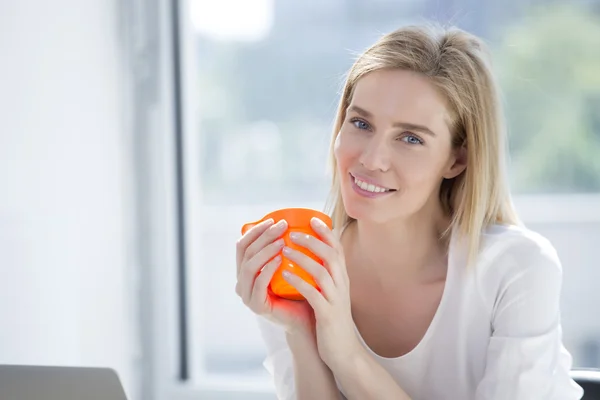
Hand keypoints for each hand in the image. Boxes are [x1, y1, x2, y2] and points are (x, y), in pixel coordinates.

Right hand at [235, 218, 314, 334]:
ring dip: (265, 251)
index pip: (243, 245)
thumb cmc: (299, 288)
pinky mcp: (256, 306)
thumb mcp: (290, 264)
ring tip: (282, 241)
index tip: (274, 220)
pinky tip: (280, 260)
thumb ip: (284, 246)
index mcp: (247, 270)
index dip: (256, 231)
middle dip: (263, 237)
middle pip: (246, 253)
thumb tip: (292, 218)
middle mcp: (242, 281)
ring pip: (249, 267)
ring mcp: (247, 295)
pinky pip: (258, 284)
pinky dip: (267, 270)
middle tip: (282, 226)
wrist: (307, 317)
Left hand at [282, 217, 362, 370]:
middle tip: (292, 232)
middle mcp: (342, 285)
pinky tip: (284, 273)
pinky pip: (313, 294)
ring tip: (285, 249)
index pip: (337, 249)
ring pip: (322, 272)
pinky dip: (299, 281)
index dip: (326, 233)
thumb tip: (308, 258)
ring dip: (303, 258)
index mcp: (342, 278)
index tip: (312, 219)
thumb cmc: (331, 320)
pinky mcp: (328, 314)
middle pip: (331, 255)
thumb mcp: (331, 293)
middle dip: (312, 241)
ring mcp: (336, 300)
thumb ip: (323, 276)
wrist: (343, 352)